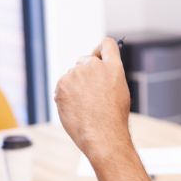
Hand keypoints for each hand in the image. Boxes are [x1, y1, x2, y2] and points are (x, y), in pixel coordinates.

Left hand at [54, 37, 131, 160]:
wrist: (102, 135)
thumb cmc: (113, 118)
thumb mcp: (119, 92)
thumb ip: (108, 75)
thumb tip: (97, 69)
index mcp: (113, 67)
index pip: (107, 44)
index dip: (100, 49)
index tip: (97, 55)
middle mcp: (94, 65)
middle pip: (84, 60)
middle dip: (85, 73)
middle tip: (89, 94)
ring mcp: (77, 73)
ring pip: (71, 75)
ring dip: (74, 85)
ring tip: (84, 106)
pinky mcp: (62, 84)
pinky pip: (62, 86)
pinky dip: (65, 95)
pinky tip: (74, 109)